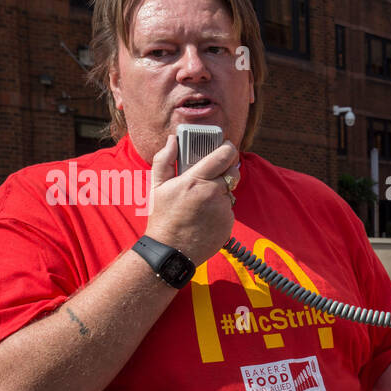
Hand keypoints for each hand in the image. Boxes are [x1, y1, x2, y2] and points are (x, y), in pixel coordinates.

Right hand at [144, 134, 239, 261]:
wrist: (172, 251)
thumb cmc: (162, 217)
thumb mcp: (157, 186)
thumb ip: (165, 160)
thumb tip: (173, 140)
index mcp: (196, 180)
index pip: (223, 156)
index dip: (228, 148)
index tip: (227, 146)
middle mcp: (213, 193)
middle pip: (233, 172)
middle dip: (227, 169)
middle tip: (216, 171)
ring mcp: (223, 209)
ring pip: (230, 191)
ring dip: (221, 191)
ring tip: (202, 199)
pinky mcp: (229, 223)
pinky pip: (228, 208)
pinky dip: (220, 208)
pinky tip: (206, 215)